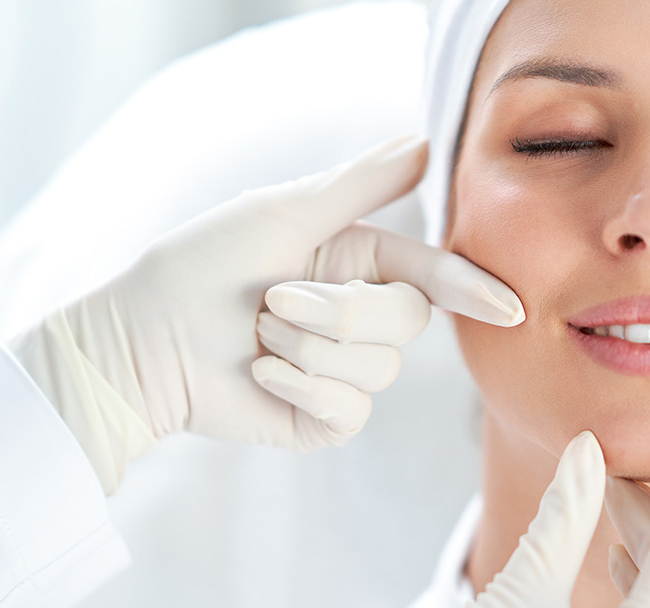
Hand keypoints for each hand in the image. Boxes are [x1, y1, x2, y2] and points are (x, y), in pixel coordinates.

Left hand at [11, 135, 523, 492]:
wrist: (141, 343)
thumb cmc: (200, 267)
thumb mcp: (283, 213)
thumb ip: (360, 184)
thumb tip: (426, 143)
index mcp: (357, 261)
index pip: (432, 275)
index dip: (472, 288)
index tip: (508, 307)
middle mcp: (358, 317)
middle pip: (406, 323)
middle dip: (338, 313)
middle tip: (273, 300)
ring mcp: (343, 373)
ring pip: (378, 371)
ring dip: (306, 351)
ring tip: (257, 337)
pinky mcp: (323, 421)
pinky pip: (349, 411)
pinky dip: (299, 389)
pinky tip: (260, 375)